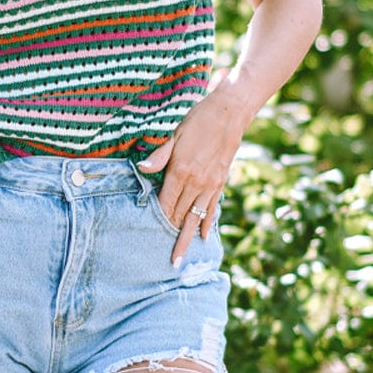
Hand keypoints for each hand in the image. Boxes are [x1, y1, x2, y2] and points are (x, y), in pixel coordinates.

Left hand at [137, 85, 248, 266]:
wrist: (230, 112)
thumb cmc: (198, 120)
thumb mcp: (174, 134)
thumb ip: (159, 156)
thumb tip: (142, 168)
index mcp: (181, 171)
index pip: (166, 203)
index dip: (159, 220)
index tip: (151, 237)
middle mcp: (196, 182)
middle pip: (180, 215)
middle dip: (171, 237)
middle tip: (167, 261)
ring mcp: (210, 184)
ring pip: (196, 217)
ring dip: (187, 239)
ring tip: (181, 259)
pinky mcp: (221, 182)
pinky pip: (212, 208)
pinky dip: (207, 223)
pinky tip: (203, 237)